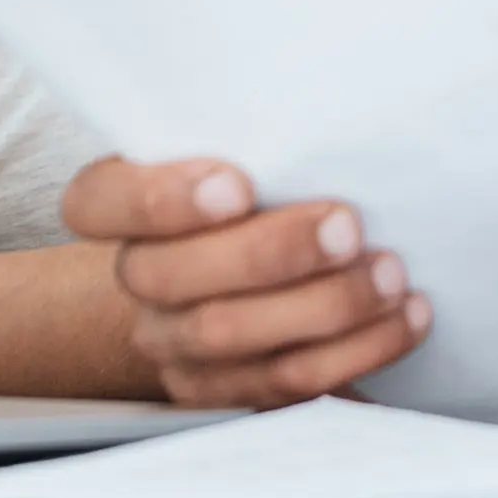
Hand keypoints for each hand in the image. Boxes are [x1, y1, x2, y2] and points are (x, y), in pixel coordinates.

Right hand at [61, 157, 429, 408]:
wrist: (248, 270)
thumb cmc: (261, 186)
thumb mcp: (245, 147)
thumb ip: (257, 135)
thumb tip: (327, 105)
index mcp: (119, 205)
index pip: (94, 202)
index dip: (159, 198)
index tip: (238, 184)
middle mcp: (139, 279)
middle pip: (172, 278)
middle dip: (270, 253)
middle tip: (346, 225)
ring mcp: (176, 344)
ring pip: (231, 336)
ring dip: (324, 306)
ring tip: (388, 273)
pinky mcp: (226, 393)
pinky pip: (284, 385)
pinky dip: (355, 350)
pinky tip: (403, 317)